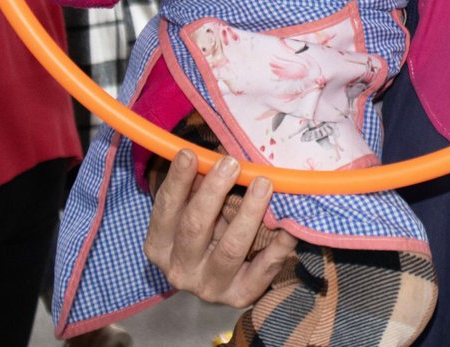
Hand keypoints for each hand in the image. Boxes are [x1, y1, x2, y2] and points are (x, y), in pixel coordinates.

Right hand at [143, 152, 297, 307]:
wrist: (215, 281)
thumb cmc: (203, 234)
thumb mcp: (190, 211)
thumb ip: (195, 187)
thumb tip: (208, 154)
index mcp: (160, 245)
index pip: (165, 210)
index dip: (177, 181)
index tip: (190, 154)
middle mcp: (180, 269)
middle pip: (195, 228)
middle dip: (214, 192)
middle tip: (232, 164)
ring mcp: (210, 286)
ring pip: (231, 249)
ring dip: (249, 213)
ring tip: (263, 184)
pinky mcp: (239, 296)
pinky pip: (262, 270)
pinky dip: (278, 247)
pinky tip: (289, 226)